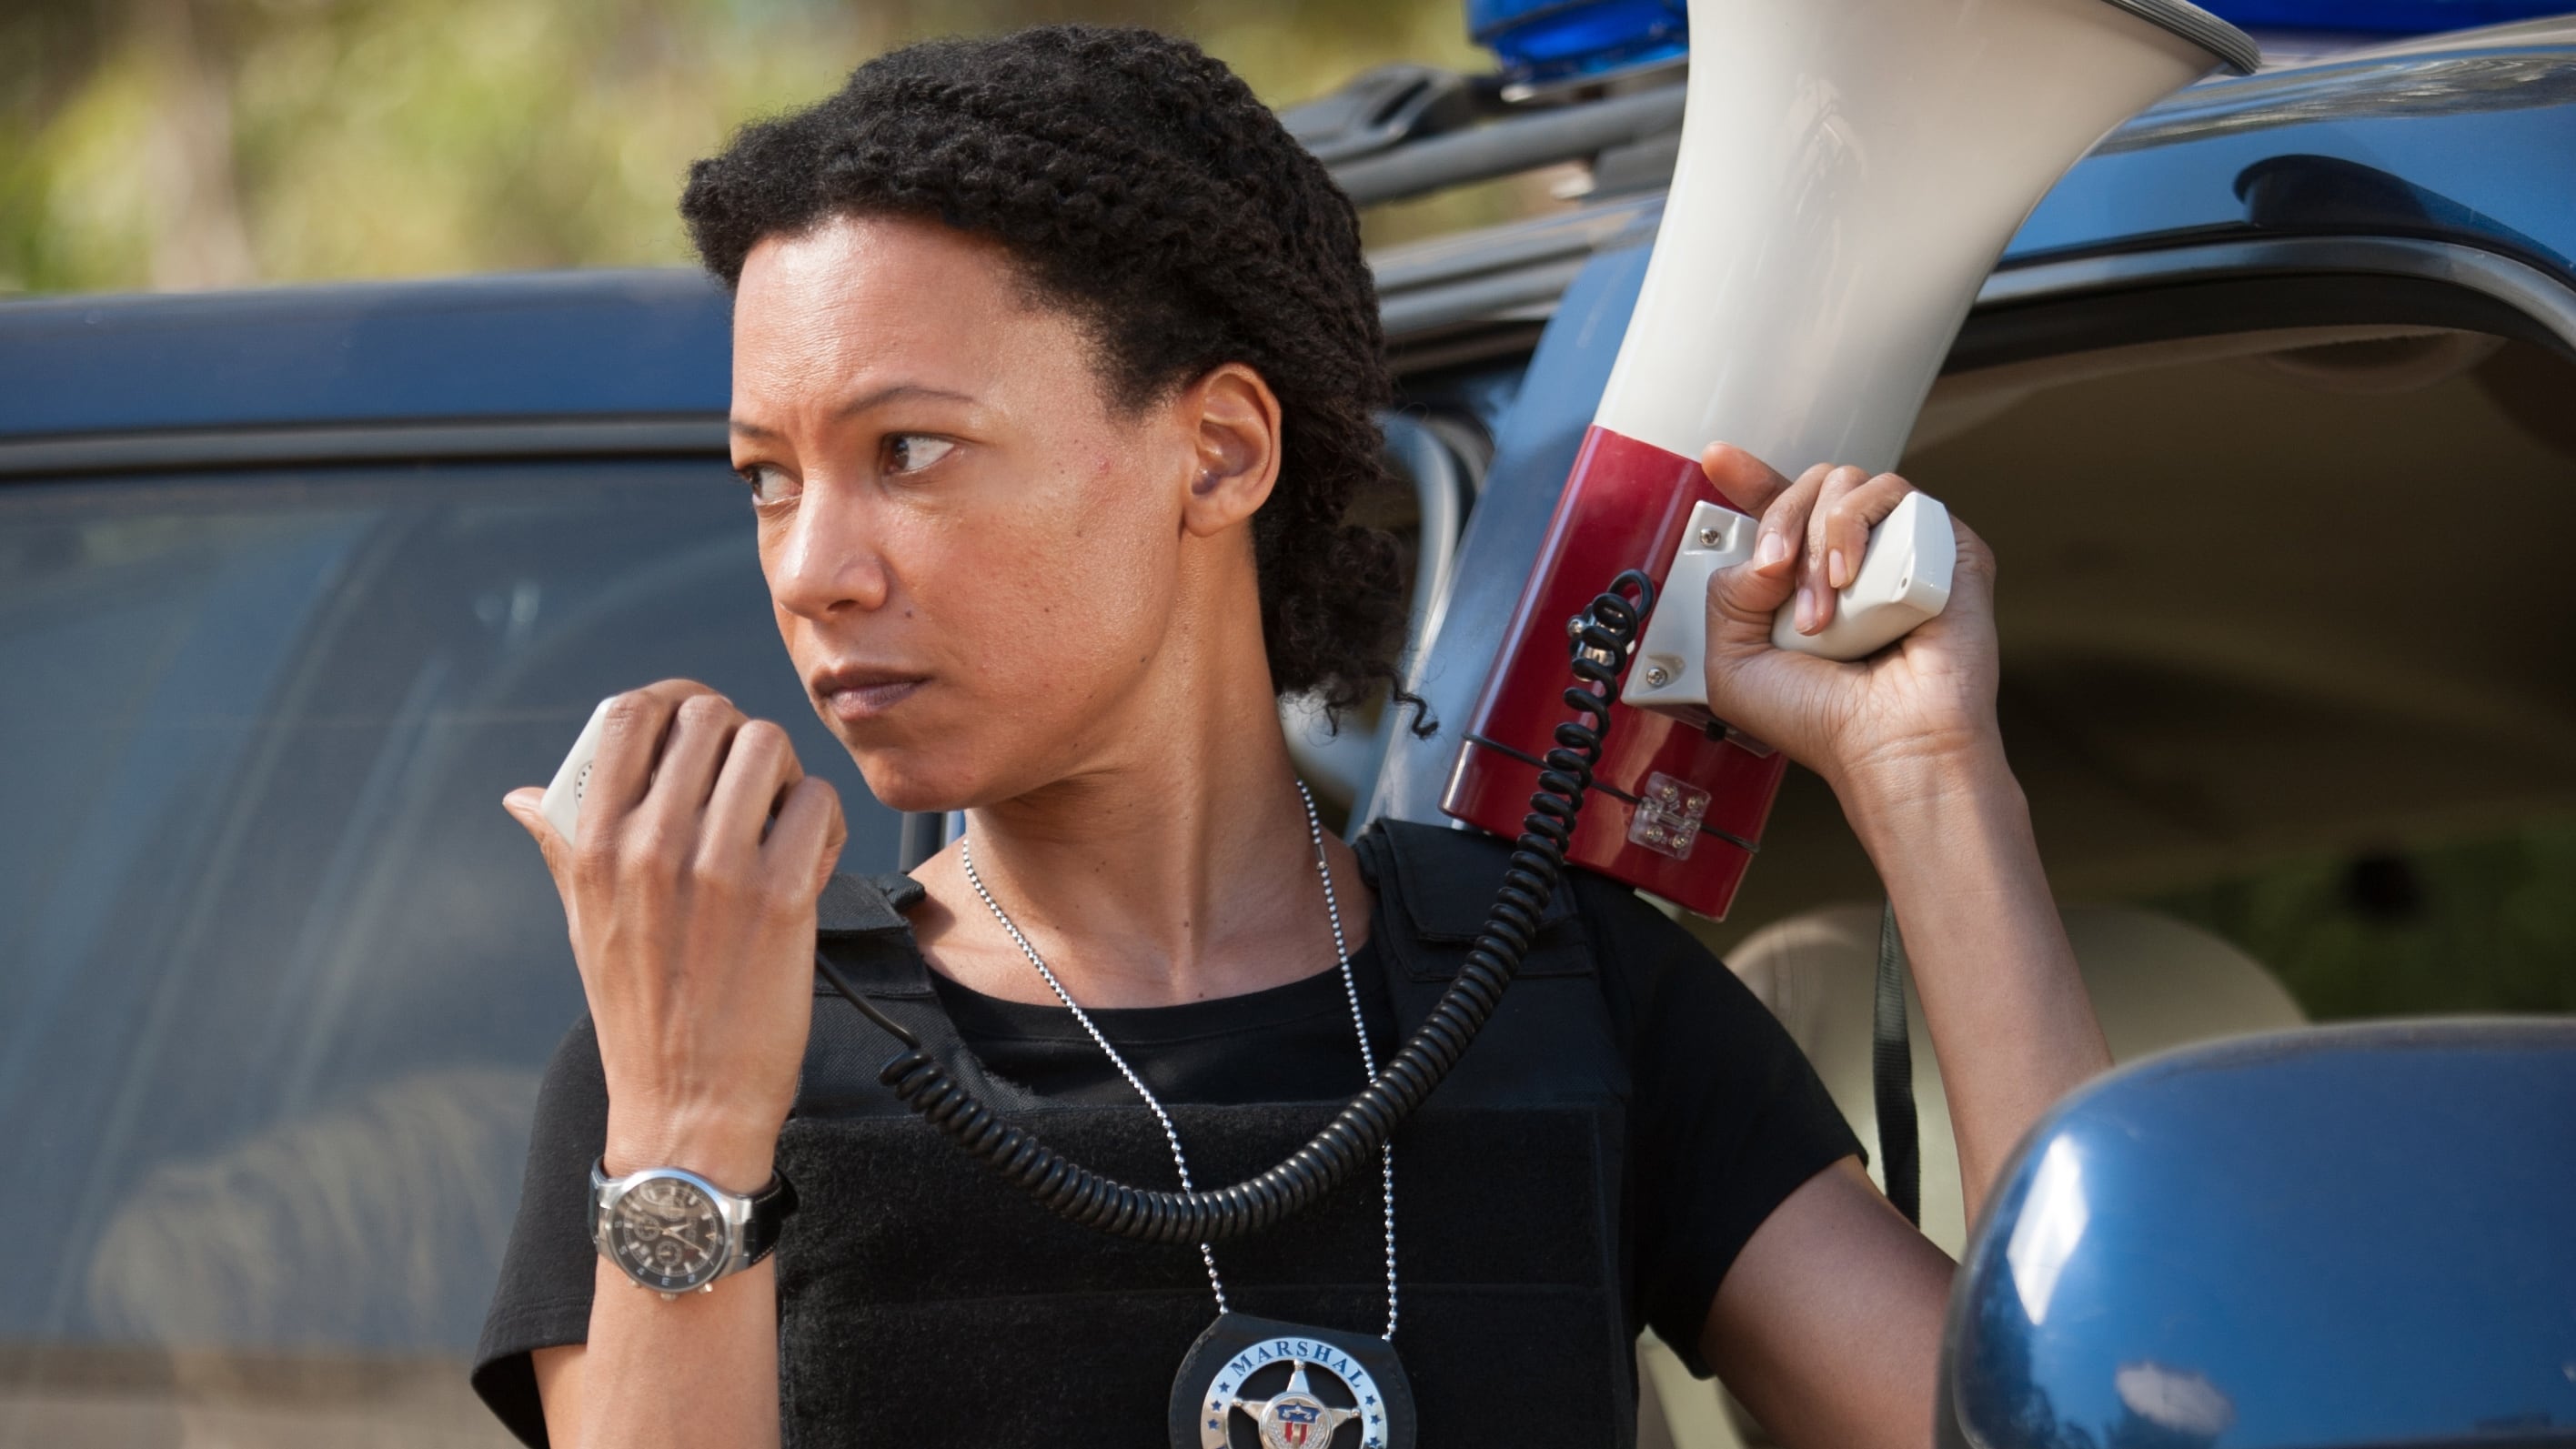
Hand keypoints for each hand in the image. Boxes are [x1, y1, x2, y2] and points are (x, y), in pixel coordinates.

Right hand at [503, 681, 845, 1188]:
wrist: (688, 1108)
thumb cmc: (641, 1013)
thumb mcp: (585, 922)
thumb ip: (564, 845)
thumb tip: (525, 794)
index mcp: (592, 842)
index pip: (628, 711)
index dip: (675, 700)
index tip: (699, 726)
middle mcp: (647, 844)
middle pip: (711, 716)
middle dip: (740, 739)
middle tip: (752, 785)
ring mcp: (717, 868)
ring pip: (771, 745)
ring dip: (788, 774)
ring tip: (783, 820)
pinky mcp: (782, 897)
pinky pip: (819, 804)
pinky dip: (826, 822)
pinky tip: (812, 861)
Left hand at [1694, 444, 2003, 798]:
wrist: (1885, 744)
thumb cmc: (1820, 720)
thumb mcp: (1733, 663)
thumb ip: (1727, 593)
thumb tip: (1766, 552)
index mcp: (1803, 583)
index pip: (1780, 511)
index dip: (1749, 477)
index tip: (1719, 459)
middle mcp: (1852, 560)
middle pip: (1809, 487)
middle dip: (1781, 528)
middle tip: (1778, 582)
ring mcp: (1899, 550)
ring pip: (1847, 485)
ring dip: (1819, 543)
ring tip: (1823, 610)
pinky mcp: (1945, 545)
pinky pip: (1896, 495)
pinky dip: (1856, 529)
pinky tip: (1852, 584)